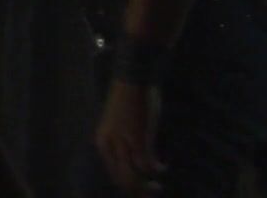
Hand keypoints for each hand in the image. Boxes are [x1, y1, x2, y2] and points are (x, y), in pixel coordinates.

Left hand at [95, 80, 164, 195]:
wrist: (132, 80)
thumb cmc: (126, 99)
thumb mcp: (116, 127)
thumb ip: (121, 144)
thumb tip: (134, 160)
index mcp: (102, 143)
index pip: (113, 174)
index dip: (127, 185)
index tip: (140, 188)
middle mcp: (109, 146)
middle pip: (122, 180)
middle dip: (137, 190)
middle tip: (151, 192)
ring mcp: (122, 144)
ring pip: (133, 177)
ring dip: (147, 186)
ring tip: (157, 187)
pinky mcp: (137, 140)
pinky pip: (147, 164)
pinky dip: (156, 169)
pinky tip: (164, 167)